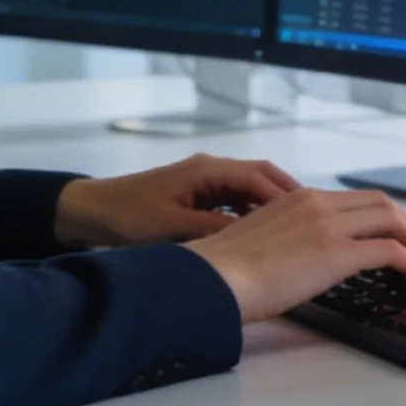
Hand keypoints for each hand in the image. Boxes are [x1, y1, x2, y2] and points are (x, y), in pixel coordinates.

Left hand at [53, 154, 299, 248]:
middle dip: (286, 195)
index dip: (284, 195)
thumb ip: (212, 229)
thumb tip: (252, 236)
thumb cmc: (129, 217)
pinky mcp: (196, 196)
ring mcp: (203, 182)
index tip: (309, 215)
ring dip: (270, 206)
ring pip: (248, 190)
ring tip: (298, 230)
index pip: (257, 177)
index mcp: (206, 170)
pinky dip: (251, 213)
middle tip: (315, 218)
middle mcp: (210, 170)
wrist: (91, 212)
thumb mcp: (173, 227)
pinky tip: (264, 234)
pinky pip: (234, 201)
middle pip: (259, 178)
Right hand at [185, 188, 405, 322]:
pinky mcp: (337, 252)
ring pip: (392, 221)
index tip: (394, 238)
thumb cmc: (223, 272)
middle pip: (382, 205)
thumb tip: (298, 263)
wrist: (212, 277)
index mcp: (296, 199)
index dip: (383, 218)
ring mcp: (328, 225)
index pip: (354, 201)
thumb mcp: (259, 243)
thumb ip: (285, 242)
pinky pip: (392, 251)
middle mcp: (316, 204)